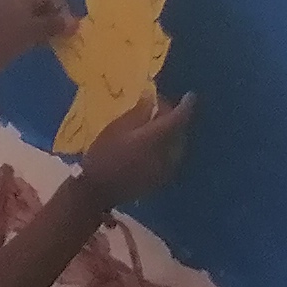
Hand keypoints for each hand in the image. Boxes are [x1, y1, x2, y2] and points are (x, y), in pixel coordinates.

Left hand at [0, 0, 79, 72]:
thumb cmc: (5, 37)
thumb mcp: (33, 29)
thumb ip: (54, 24)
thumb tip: (74, 23)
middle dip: (57, 6)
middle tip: (70, 24)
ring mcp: (9, 11)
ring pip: (36, 10)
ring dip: (50, 19)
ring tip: (63, 34)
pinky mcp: (7, 26)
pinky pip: (29, 21)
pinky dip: (40, 28)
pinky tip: (49, 41)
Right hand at [69, 88, 194, 209]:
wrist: (97, 190)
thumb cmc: (103, 155)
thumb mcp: (116, 127)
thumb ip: (139, 111)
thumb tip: (151, 97)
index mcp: (156, 138)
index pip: (179, 118)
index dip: (186, 105)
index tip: (189, 96)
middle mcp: (167, 154)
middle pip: (179, 131)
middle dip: (174, 119)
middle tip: (159, 111)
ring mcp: (166, 170)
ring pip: (177, 146)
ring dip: (171, 135)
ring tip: (156, 129)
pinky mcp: (161, 181)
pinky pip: (170, 159)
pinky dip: (166, 149)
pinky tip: (153, 147)